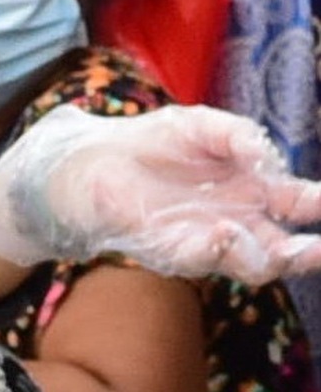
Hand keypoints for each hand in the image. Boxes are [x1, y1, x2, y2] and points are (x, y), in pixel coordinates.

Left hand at [0, 103, 320, 285]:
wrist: (93, 161)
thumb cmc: (151, 142)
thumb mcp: (200, 125)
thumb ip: (238, 135)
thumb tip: (269, 158)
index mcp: (255, 188)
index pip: (301, 203)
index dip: (319, 207)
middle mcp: (241, 220)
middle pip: (289, 247)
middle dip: (310, 252)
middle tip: (319, 248)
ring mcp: (209, 241)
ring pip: (256, 265)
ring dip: (273, 258)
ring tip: (281, 246)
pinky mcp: (175, 252)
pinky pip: (206, 260)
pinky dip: (221, 251)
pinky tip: (226, 234)